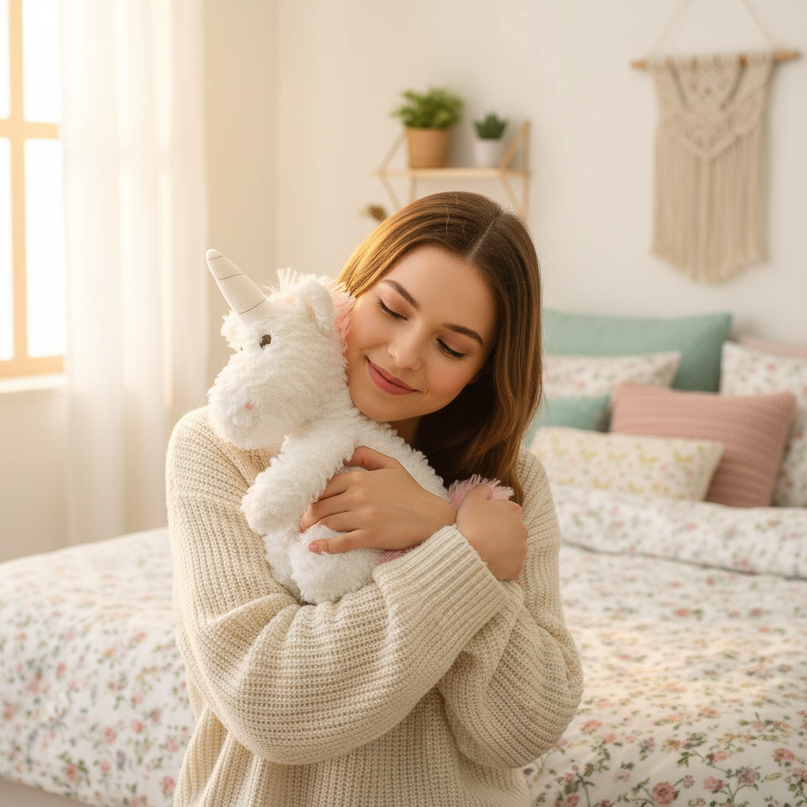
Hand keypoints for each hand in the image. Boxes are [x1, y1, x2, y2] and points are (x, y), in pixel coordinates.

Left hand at [300, 446, 456, 554]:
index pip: (325, 486)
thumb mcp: (392, 465)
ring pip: (328, 522)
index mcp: (360, 478)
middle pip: (321, 505)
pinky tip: (313, 547)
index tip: (305, 503)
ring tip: (305, 534)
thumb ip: (367, 455)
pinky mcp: (370, 536)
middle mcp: (358, 496)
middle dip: (307, 515)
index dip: (311, 495)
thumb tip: (345, 452)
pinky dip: (324, 546)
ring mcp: (364, 517)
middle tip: (301, 522)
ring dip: (312, 529)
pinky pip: (341, 542)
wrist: (432, 518)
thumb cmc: (411, 492)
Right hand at [455, 485, 526, 579]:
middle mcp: (522, 529)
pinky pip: (510, 563)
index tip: (481, 520)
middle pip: (510, 527)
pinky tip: (489, 561)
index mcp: (514, 510)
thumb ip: (482, 490)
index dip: (492, 514)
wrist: (470, 555)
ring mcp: (521, 549)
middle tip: (482, 534)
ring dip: (501, 546)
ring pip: (512, 546)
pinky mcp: (517, 566)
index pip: (505, 509)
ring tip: (484, 549)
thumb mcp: (472, 498)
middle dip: (499, 530)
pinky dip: (502, 563)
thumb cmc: (471, 524)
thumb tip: (489, 491)